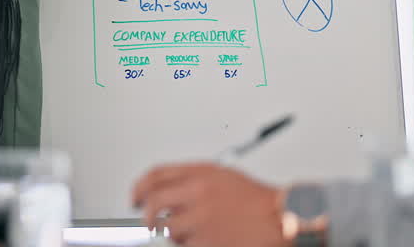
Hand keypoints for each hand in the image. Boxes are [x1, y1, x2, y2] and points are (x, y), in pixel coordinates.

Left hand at [131, 162, 285, 246]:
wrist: (279, 218)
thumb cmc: (256, 200)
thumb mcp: (222, 176)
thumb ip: (192, 179)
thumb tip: (168, 187)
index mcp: (200, 173)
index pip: (156, 175)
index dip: (140, 187)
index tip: (135, 197)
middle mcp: (197, 192)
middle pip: (154, 201)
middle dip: (146, 214)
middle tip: (148, 221)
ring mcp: (200, 217)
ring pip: (168, 227)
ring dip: (174, 232)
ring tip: (191, 231)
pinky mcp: (205, 240)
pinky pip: (184, 244)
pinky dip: (189, 244)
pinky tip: (204, 239)